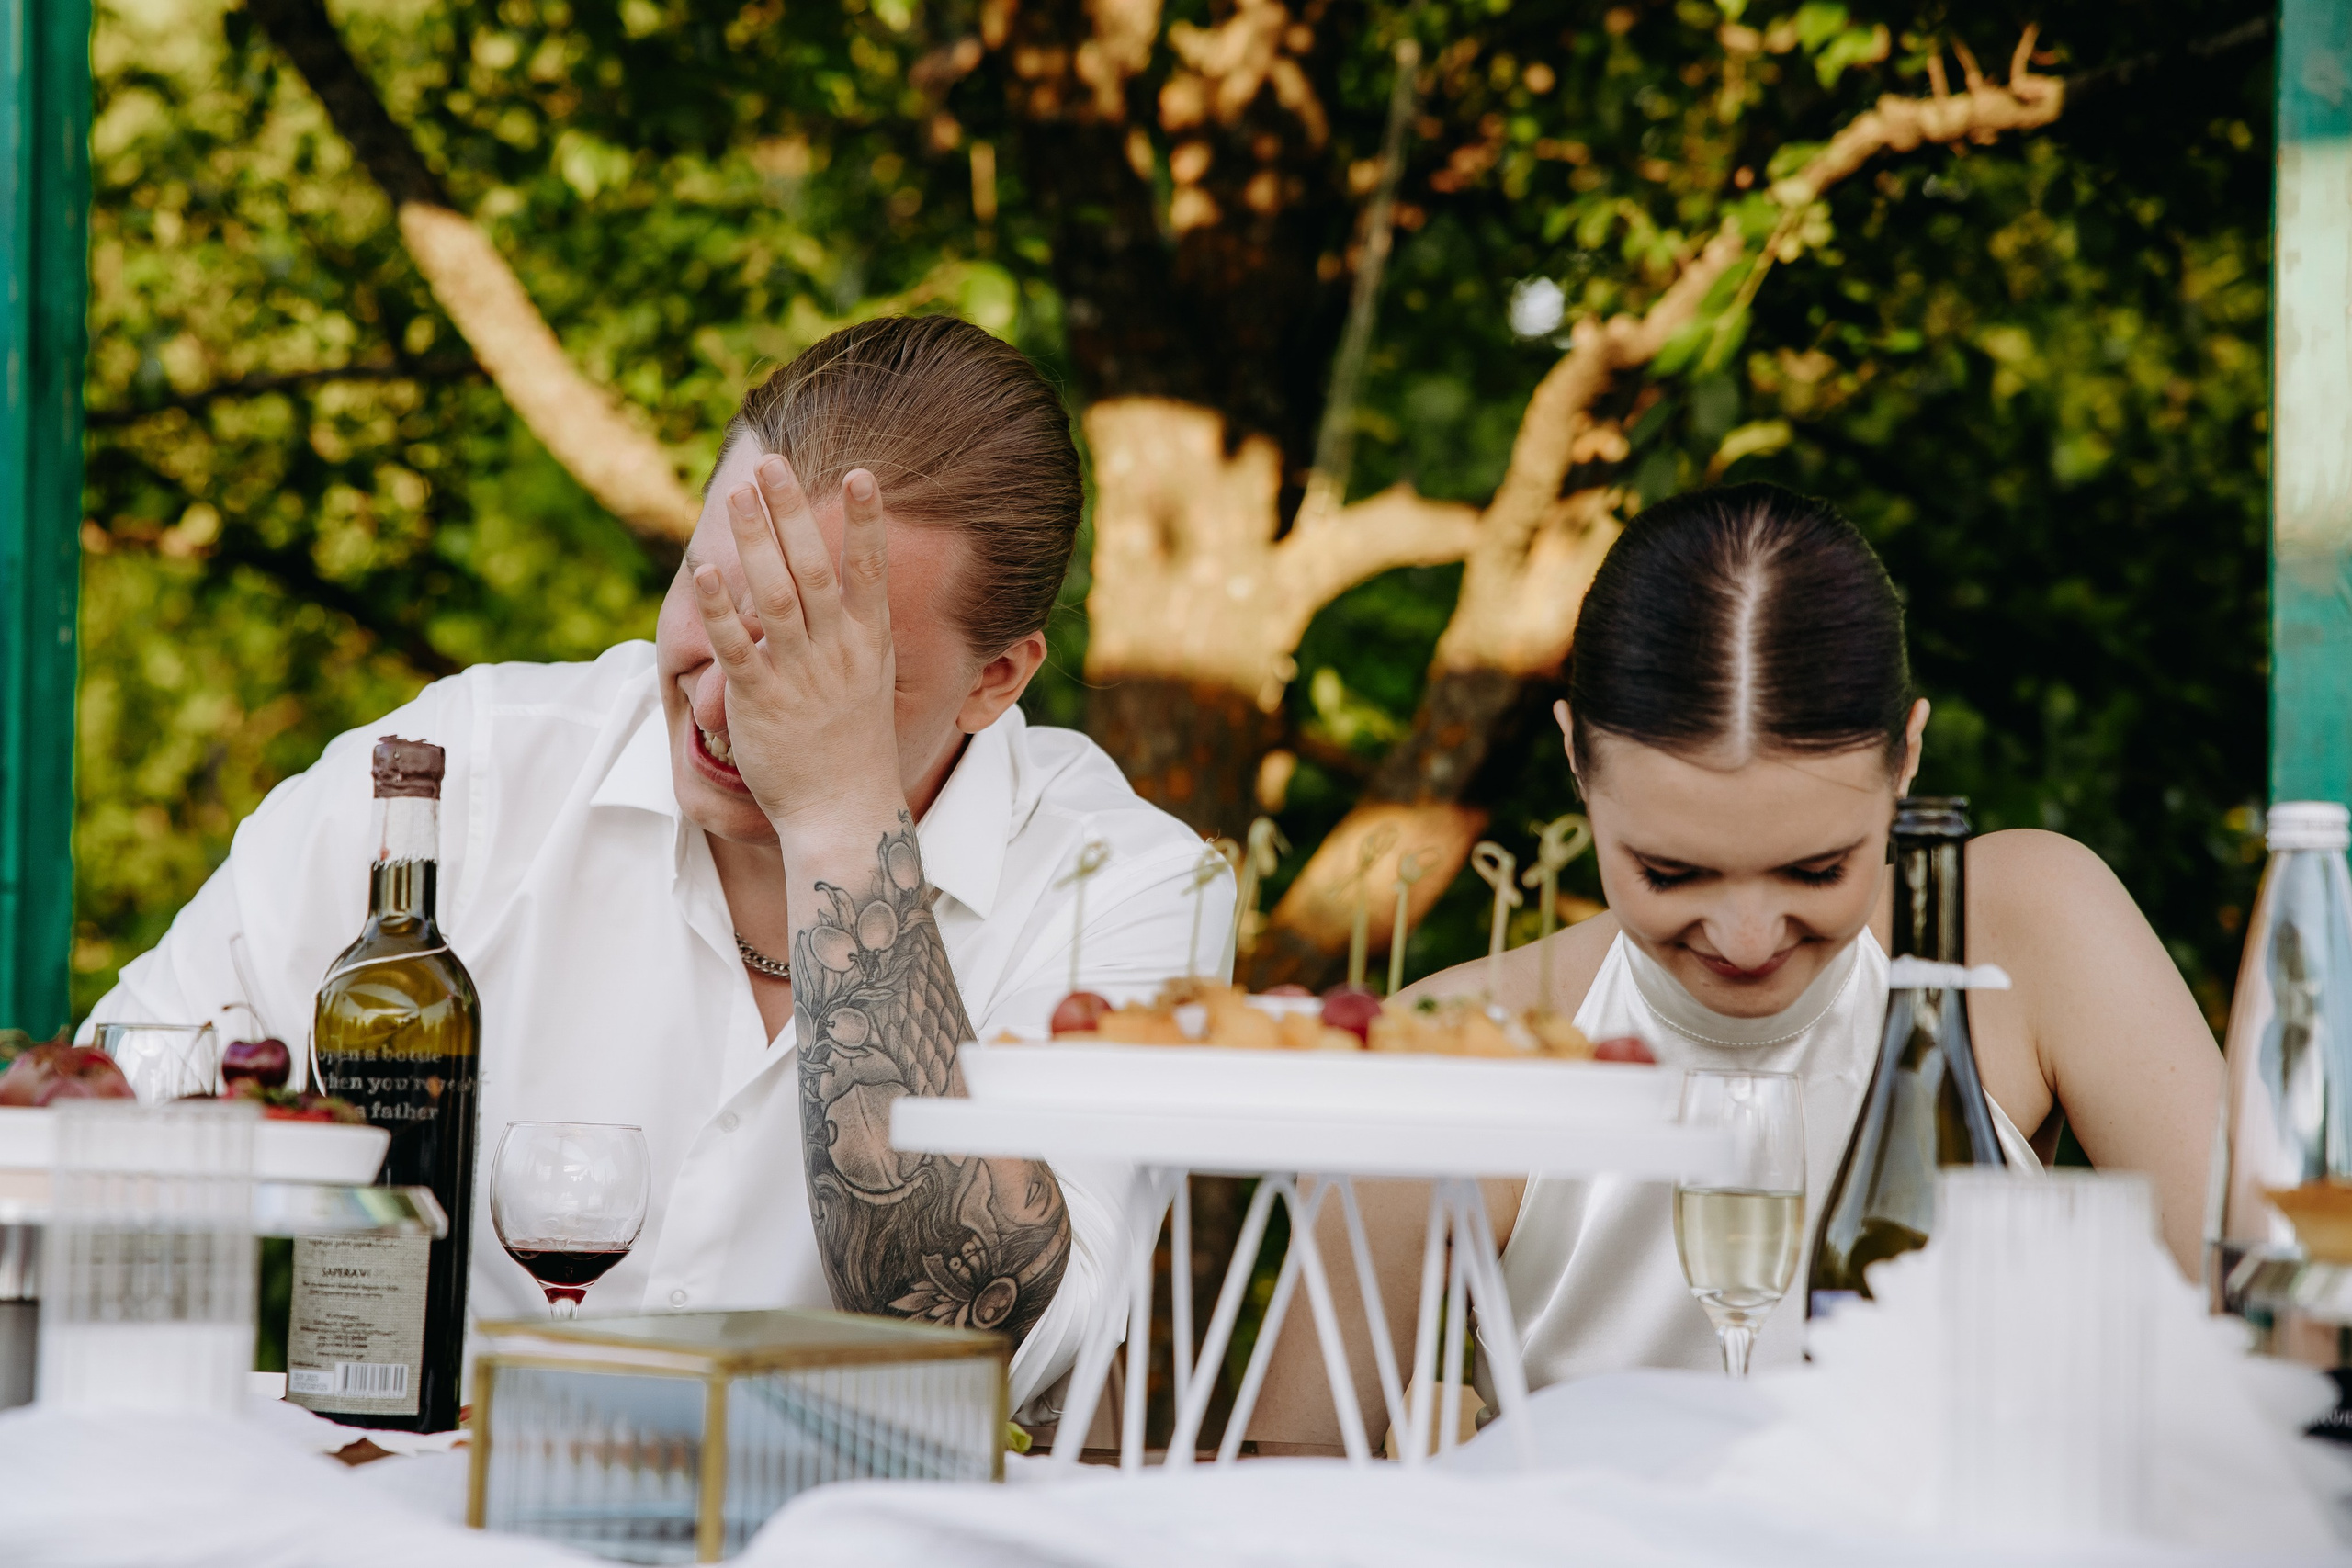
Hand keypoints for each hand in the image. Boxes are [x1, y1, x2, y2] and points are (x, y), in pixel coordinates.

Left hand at [691, 454, 902, 842]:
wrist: (844, 814)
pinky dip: (721, 608)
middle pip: (813, 569)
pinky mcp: (759, 701)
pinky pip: (737, 648)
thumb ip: (854, 637)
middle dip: (793, 513)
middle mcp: (836, 653)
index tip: (861, 475)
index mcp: (868, 646)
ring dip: (755, 540)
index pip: (871, 572)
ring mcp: (798, 676)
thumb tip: (843, 596)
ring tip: (737, 495)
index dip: (866, 522)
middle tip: (774, 466)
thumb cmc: (853, 750)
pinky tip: (706, 571)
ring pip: (774, 596)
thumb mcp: (870, 684)